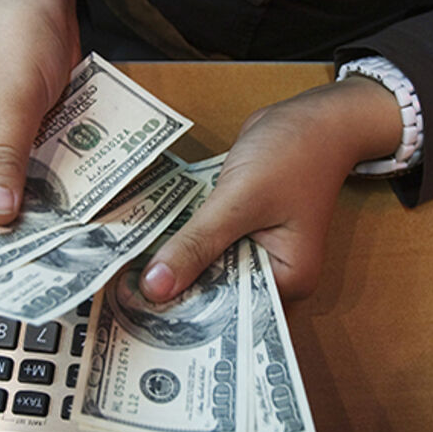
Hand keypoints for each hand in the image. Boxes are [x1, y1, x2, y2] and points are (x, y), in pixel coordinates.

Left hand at [140, 77, 402, 300]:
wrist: (312, 115)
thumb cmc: (291, 154)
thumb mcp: (240, 199)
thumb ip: (198, 244)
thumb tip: (154, 289)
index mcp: (288, 279)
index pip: (230, 312)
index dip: (185, 313)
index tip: (137, 316)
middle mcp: (274, 274)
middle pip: (216, 295)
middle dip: (174, 293)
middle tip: (120, 298)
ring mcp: (257, 251)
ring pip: (208, 269)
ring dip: (174, 266)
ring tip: (122, 277)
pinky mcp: (241, 230)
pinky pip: (207, 245)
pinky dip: (184, 243)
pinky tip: (143, 246)